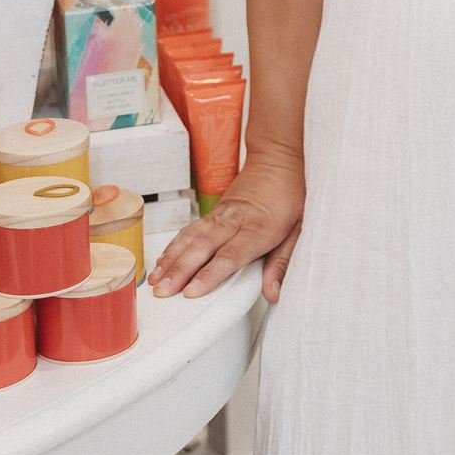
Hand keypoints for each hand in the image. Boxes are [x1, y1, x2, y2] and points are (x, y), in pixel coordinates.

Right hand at [148, 151, 306, 304]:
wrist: (277, 160)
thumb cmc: (289, 196)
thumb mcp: (299, 230)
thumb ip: (282, 263)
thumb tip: (273, 293)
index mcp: (259, 229)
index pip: (231, 255)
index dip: (210, 273)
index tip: (193, 290)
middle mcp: (235, 221)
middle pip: (204, 247)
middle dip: (180, 270)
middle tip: (163, 291)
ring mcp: (220, 215)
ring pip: (191, 237)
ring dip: (171, 259)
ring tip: (156, 280)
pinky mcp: (212, 212)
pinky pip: (189, 230)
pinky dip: (173, 246)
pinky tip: (162, 261)